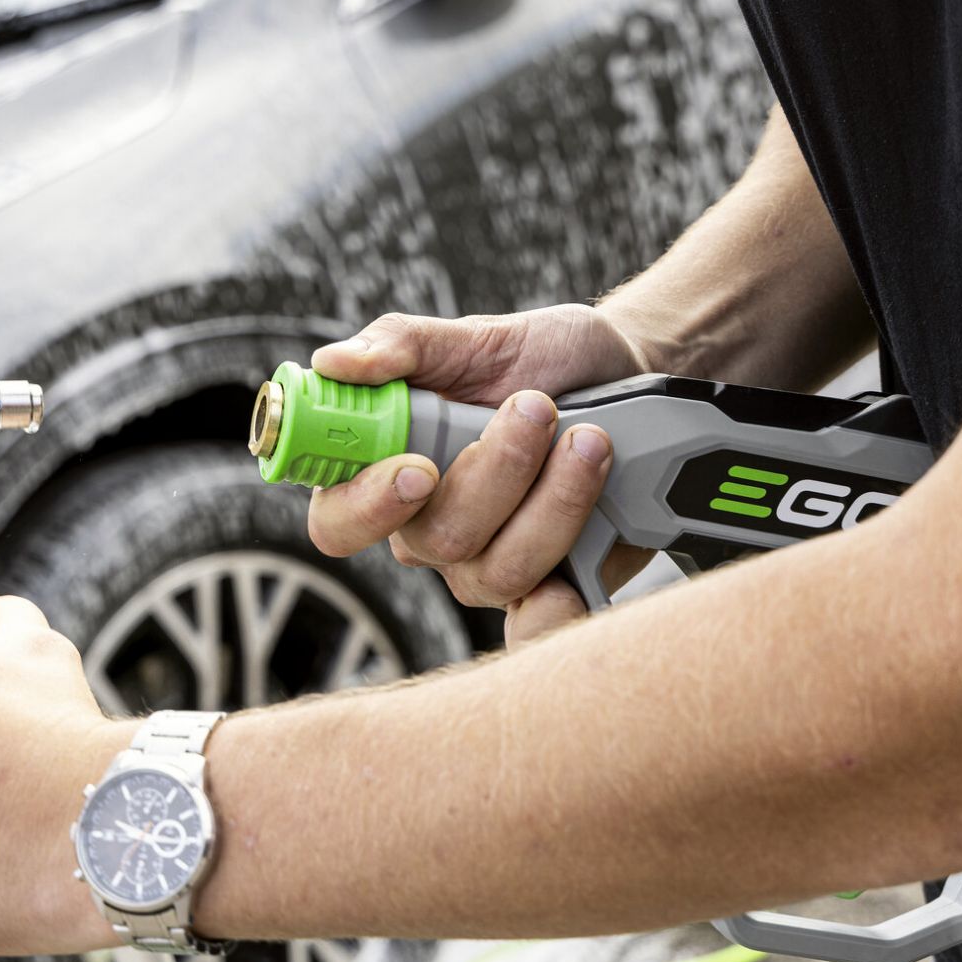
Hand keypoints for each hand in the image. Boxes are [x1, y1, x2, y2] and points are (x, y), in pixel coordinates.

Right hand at [305, 303, 653, 644]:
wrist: (629, 379)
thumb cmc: (542, 360)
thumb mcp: (478, 336)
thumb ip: (403, 345)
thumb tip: (332, 364)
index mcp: (390, 473)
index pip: (338, 521)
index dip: (367, 506)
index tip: (419, 468)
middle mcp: (432, 533)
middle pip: (435, 541)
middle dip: (497, 472)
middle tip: (537, 407)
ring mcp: (490, 568)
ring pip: (499, 570)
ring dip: (554, 499)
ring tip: (592, 438)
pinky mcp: (550, 587)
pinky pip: (541, 624)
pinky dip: (563, 602)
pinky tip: (592, 547)